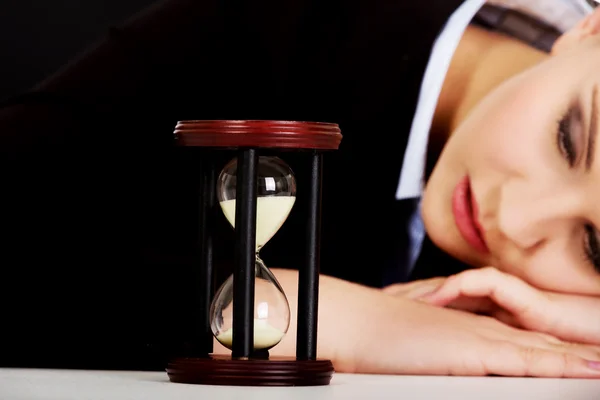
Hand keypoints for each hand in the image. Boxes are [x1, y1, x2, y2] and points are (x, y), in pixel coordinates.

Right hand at [267, 268, 599, 377]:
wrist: (359, 323)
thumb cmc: (379, 337)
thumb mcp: (417, 345)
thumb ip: (439, 354)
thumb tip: (444, 364)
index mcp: (469, 328)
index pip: (521, 337)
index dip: (553, 347)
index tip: (578, 355)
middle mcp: (481, 329)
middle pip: (539, 339)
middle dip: (575, 351)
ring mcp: (480, 337)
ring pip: (543, 347)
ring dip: (578, 357)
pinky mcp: (475, 350)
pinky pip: (528, 360)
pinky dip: (560, 365)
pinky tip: (584, 370)